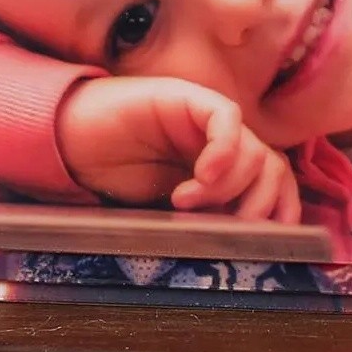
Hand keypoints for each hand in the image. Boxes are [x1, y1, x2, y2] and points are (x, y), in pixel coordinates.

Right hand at [56, 75, 300, 223]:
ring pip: (254, 149)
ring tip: (184, 202)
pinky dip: (223, 151)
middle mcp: (222, 143)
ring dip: (227, 186)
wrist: (71, 143)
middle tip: (227, 228)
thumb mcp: (169, 212)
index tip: (265, 245)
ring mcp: (206, 119)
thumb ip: (205, 219)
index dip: (281, 212)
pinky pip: (226, 118)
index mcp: (224, 169)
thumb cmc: (115, 179)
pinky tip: (199, 177)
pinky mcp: (186, 98)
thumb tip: (245, 253)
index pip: (276, 183)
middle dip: (259, 205)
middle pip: (273, 168)